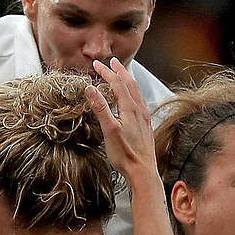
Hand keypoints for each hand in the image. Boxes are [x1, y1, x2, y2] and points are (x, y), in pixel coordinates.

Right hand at [86, 58, 156, 181]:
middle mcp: (140, 110)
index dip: (106, 72)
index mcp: (131, 108)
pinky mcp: (145, 125)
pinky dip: (131, 92)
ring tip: (121, 74)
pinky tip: (130, 99)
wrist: (143, 172)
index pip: (117, 83)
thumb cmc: (126, 155)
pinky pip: (139, 101)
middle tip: (111, 62)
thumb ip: (100, 108)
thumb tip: (90, 88)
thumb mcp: (109, 130)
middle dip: (119, 71)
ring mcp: (144, 118)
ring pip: (136, 92)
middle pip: (130, 84)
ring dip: (127, 80)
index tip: (96, 65)